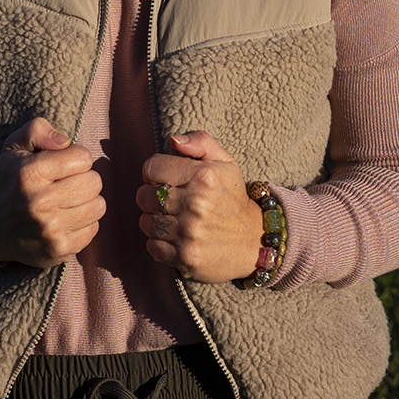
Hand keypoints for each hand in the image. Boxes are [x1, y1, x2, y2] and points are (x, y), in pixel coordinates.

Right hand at [0, 117, 103, 268]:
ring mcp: (50, 229)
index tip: (62, 164)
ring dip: (87, 201)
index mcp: (30, 173)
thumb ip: (38, 130)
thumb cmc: (12, 181)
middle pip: (94, 182)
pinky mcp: (59, 250)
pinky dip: (84, 223)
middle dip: (84, 179)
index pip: (83, 158)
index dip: (75, 157)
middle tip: (67, 183)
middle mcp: (39, 202)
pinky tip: (66, 218)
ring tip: (68, 201)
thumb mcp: (15, 147)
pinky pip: (94, 229)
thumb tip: (65, 143)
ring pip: (98, 206)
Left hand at [135, 130, 264, 283]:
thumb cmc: (233, 197)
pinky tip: (175, 237)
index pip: (151, 168)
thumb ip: (200, 142)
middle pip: (144, 196)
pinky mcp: (186, 258)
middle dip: (153, 196)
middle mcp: (196, 204)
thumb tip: (173, 140)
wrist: (253, 241)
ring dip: (155, 221)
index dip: (155, 172)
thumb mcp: (225, 163)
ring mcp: (190, 233)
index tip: (167, 179)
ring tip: (172, 219)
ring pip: (146, 222)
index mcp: (204, 176)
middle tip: (169, 201)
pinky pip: (152, 247)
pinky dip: (158, 243)